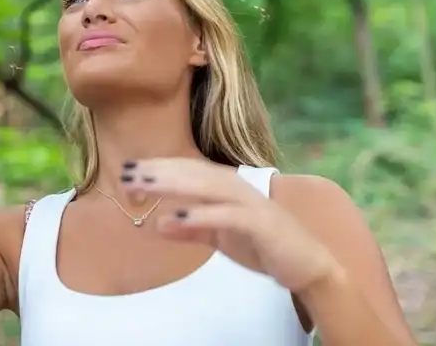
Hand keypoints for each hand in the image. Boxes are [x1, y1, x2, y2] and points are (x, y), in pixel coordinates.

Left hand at [121, 158, 339, 292]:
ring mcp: (251, 203)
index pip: (188, 171)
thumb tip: (158, 223)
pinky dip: (202, 214)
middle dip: (159, 171)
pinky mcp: (262, 224)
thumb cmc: (265, 248)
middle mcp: (239, 188)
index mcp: (228, 188)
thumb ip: (192, 230)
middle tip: (126, 172)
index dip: (159, 169)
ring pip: (208, 186)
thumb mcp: (220, 239)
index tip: (128, 171)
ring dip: (174, 184)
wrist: (309, 266)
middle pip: (193, 172)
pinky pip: (227, 216)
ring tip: (144, 185)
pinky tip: (178, 216)